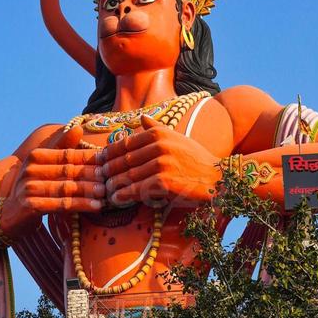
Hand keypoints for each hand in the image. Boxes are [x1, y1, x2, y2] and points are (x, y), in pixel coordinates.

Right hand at [3, 125, 104, 230]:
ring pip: (67, 187)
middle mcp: (30, 169)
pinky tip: (96, 206)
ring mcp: (29, 187)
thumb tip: (79, 128)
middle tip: (111, 177)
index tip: (108, 160)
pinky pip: (62, 204)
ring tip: (107, 192)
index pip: (67, 154)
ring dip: (89, 190)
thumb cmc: (32, 189)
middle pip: (68, 170)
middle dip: (92, 174)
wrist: (8, 216)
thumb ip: (61, 148)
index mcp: (36, 156)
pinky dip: (81, 205)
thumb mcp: (43, 166)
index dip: (88, 157)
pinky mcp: (31, 205)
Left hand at [100, 114, 221, 208]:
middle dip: (109, 171)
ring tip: (105, 191)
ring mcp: (162, 164)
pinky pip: (138, 190)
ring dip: (114, 185)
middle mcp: (159, 145)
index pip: (125, 143)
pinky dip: (125, 196)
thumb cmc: (196, 158)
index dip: (109, 153)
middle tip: (98, 179)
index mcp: (158, 133)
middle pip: (124, 160)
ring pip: (129, 176)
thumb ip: (156, 127)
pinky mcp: (165, 182)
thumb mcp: (177, 138)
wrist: (218, 178)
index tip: (99, 161)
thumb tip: (140, 118)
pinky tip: (117, 200)